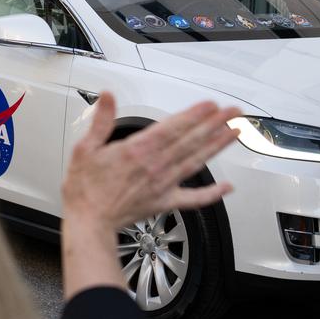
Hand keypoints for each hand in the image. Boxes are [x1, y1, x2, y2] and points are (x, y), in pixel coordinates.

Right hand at [63, 93, 238, 229]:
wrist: (89, 221)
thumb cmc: (85, 188)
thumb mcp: (85, 148)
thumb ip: (101, 121)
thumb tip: (107, 97)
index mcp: (137, 150)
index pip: (173, 127)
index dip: (194, 115)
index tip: (210, 105)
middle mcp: (156, 165)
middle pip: (191, 141)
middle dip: (214, 124)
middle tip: (232, 112)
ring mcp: (164, 184)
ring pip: (196, 161)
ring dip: (217, 146)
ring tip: (234, 133)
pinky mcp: (165, 201)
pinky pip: (193, 199)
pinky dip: (212, 194)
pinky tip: (227, 187)